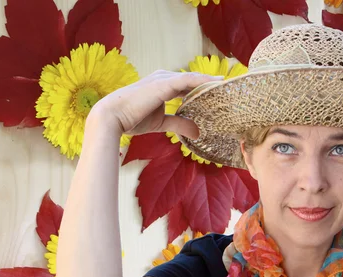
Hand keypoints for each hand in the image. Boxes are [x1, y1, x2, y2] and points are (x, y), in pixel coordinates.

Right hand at [90, 70, 223, 137]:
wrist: (113, 117)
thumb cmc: (133, 119)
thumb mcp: (162, 123)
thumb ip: (179, 124)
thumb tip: (197, 132)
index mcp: (162, 86)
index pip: (188, 85)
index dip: (204, 88)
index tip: (220, 92)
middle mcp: (163, 78)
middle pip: (192, 79)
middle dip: (210, 83)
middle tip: (230, 87)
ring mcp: (163, 79)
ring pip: (192, 78)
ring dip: (210, 80)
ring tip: (227, 84)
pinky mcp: (163, 84)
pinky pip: (188, 80)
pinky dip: (203, 80)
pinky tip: (216, 83)